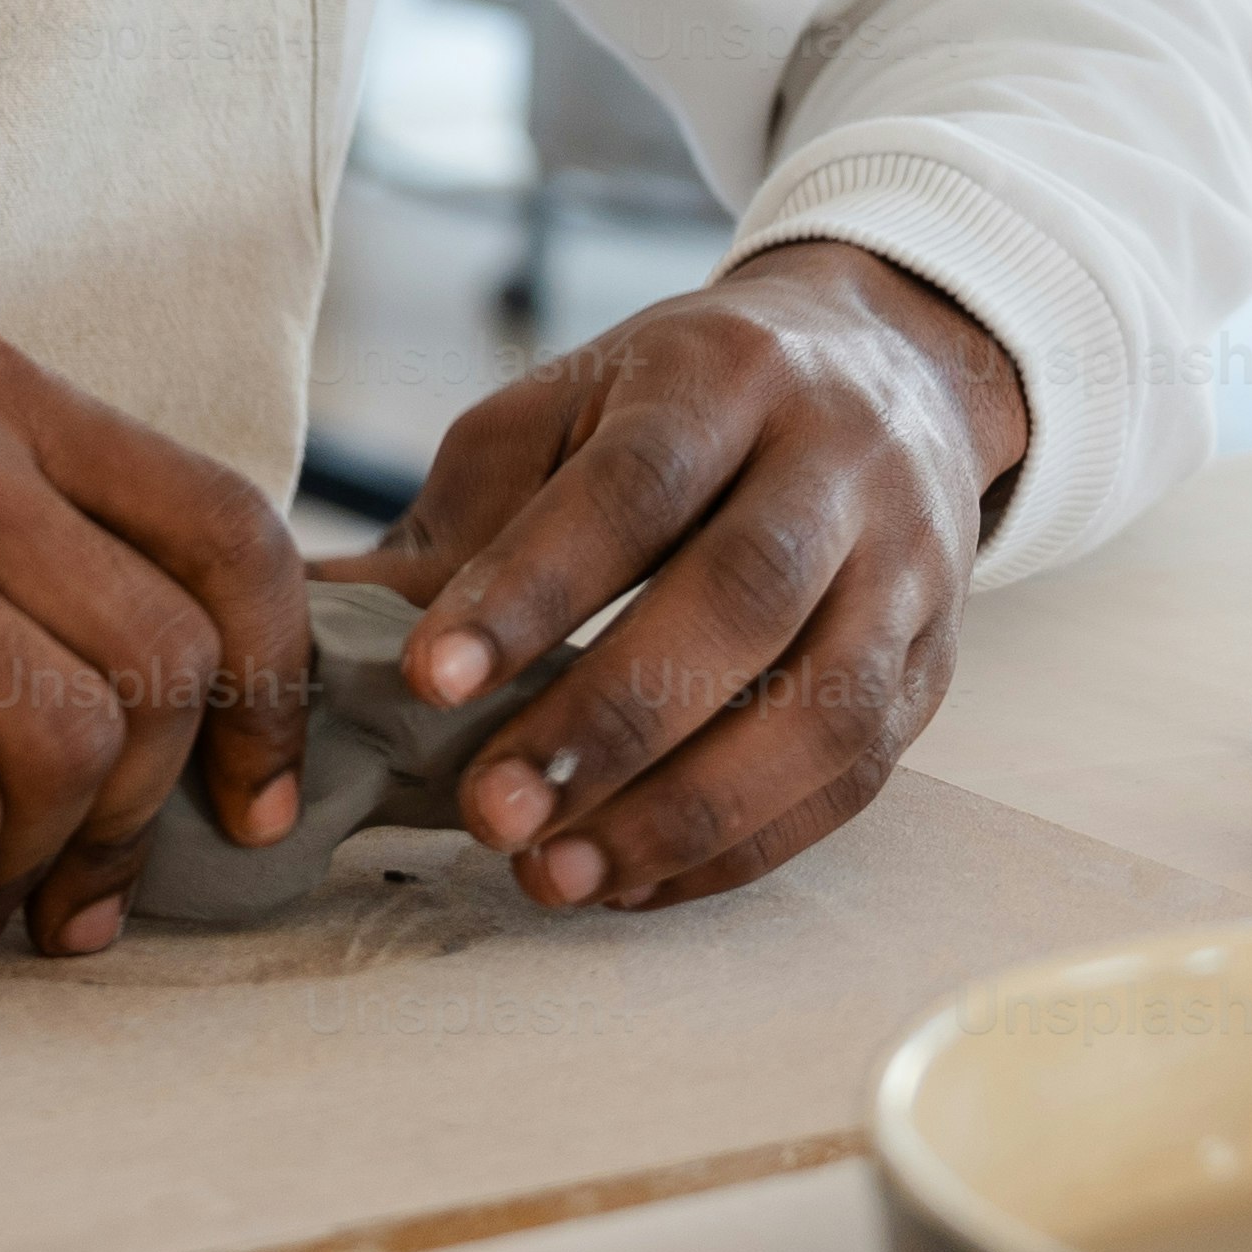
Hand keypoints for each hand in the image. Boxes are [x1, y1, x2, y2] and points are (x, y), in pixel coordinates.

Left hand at [330, 242, 1025, 916]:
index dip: (533, 588)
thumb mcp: (568, 407)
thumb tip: (315, 621)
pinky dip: (741, 846)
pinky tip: (632, 881)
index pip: (635, 485)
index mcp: (726, 371)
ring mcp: (907, 568)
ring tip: (551, 877)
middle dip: (610, 720)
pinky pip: (853, 778)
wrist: (889, 371)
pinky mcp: (936, 666)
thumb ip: (464, 515)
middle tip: (487, 812)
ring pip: (821, 708)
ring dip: (681, 813)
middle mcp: (837, 461)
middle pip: (741, 599)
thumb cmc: (683, 403)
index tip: (427, 678)